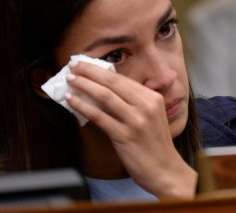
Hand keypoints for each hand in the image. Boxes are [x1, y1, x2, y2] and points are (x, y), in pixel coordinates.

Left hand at [65, 61, 196, 198]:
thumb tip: (104, 90)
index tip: (84, 64)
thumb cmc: (155, 145)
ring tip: (70, 80)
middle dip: (89, 72)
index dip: (100, 70)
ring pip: (104, 96)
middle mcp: (146, 106)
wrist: (165, 171)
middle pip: (112, 82)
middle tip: (73, 66)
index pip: (122, 79)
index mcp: (152, 98)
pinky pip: (99, 116)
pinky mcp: (125, 136)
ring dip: (84, 85)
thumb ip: (134, 102)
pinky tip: (72, 100)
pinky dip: (83, 106)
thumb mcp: (151, 117)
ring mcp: (136, 121)